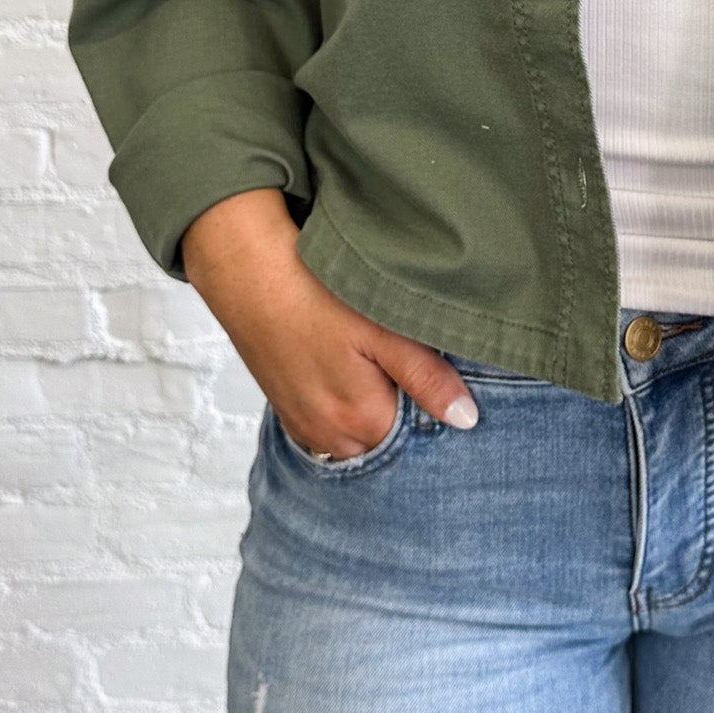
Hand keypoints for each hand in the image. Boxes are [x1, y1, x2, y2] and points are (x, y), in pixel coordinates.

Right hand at [180, 188, 480, 453]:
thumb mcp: (382, 329)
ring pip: (359, 433)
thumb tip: (466, 419)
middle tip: (403, 356)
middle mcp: (330, 437)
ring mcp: (305, 426)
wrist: (247, 273)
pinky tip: (347, 364)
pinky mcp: (288, 410)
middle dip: (405, 409)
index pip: (421, 437)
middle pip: (389, 439)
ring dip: (374, 407)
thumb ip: (426, 378)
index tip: (440, 370)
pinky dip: (345, 404)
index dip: (436, 404)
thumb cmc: (314, 294)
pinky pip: (330, 422)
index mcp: (362, 421)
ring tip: (373, 357)